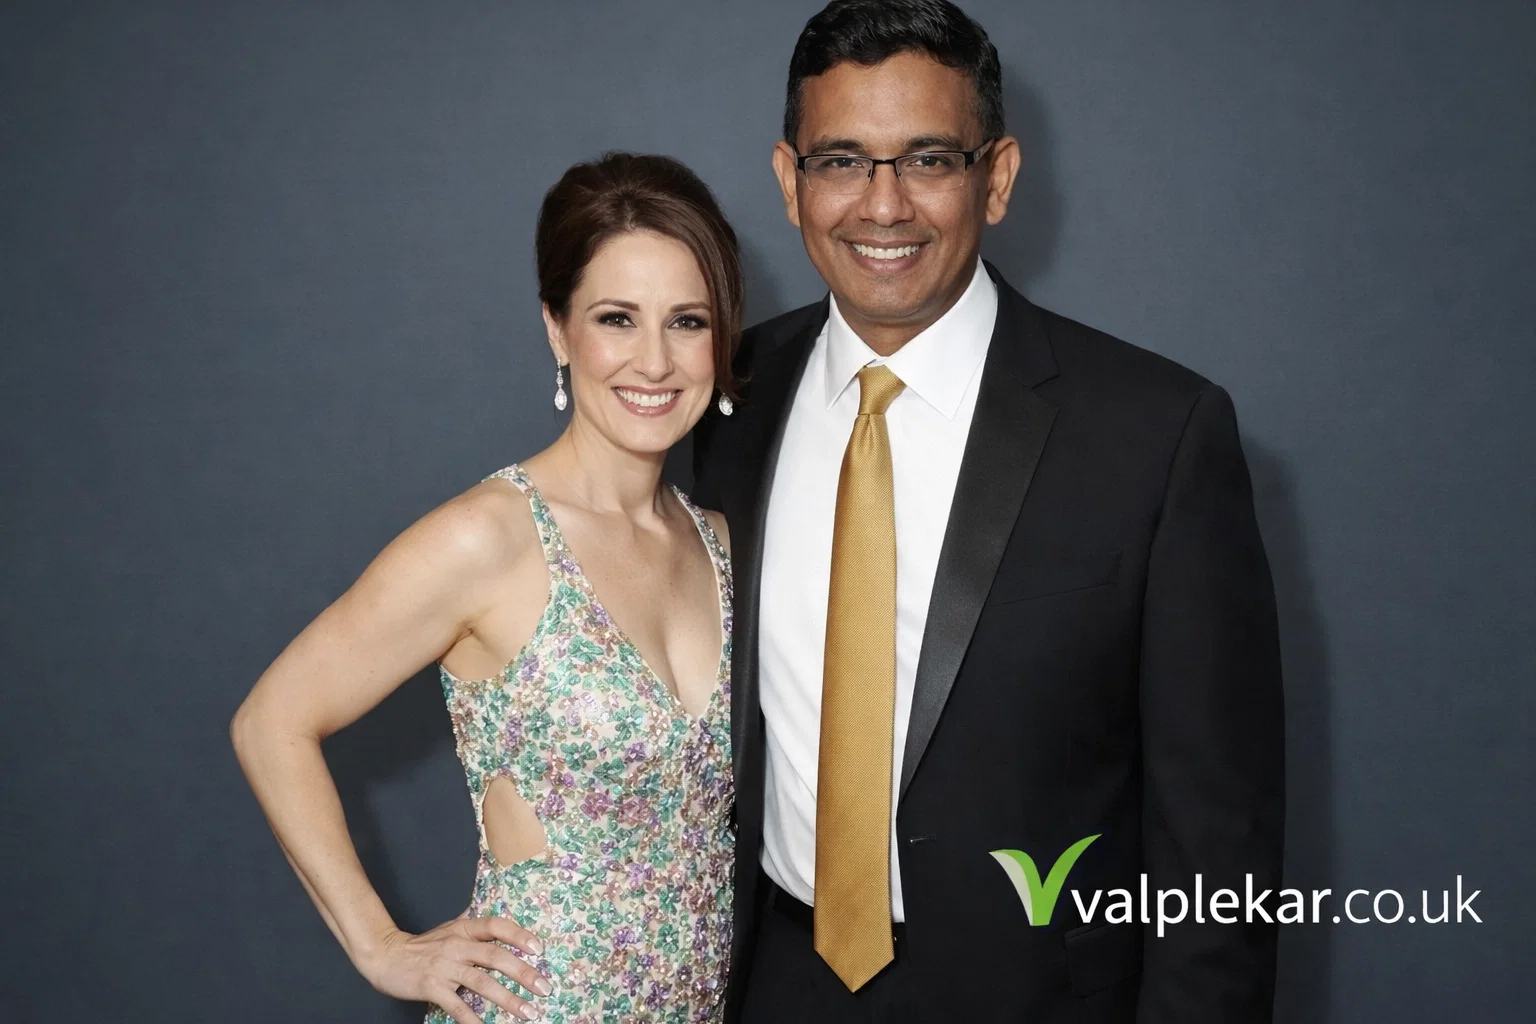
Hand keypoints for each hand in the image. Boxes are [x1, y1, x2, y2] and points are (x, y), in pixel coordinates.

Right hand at [359, 916, 551, 1021]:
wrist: (385, 955)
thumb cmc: (423, 945)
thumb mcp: (450, 928)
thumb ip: (473, 924)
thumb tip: (497, 911)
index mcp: (464, 929)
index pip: (496, 926)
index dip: (519, 935)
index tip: (539, 949)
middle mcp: (457, 945)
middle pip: (495, 956)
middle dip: (523, 973)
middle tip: (545, 987)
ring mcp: (444, 967)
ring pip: (482, 982)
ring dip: (507, 999)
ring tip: (528, 1012)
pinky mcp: (431, 987)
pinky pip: (457, 1006)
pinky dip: (473, 1020)